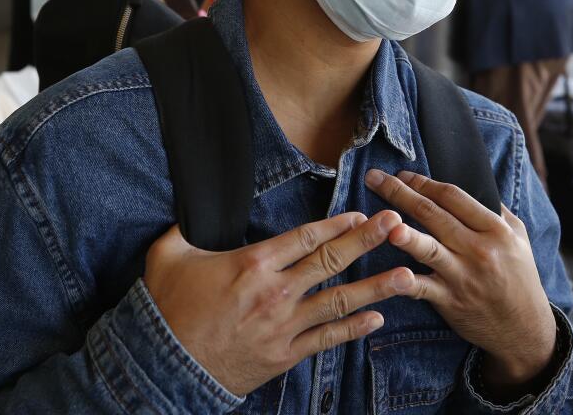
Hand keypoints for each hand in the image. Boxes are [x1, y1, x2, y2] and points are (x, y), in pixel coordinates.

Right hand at [143, 210, 411, 395]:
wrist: (164, 364)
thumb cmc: (166, 309)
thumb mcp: (168, 256)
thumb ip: (183, 228)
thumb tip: (187, 207)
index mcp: (252, 262)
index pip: (305, 237)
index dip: (336, 224)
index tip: (360, 214)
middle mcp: (275, 291)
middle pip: (330, 261)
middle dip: (366, 240)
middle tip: (396, 224)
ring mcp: (283, 325)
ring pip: (339, 301)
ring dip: (376, 287)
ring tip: (408, 275)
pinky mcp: (284, 353)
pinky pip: (327, 339)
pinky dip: (354, 329)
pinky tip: (378, 319)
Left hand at [365, 170, 556, 388]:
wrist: (524, 329)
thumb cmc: (519, 278)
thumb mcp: (519, 239)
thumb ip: (498, 212)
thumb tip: (477, 185)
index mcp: (495, 230)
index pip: (453, 197)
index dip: (424, 183)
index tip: (402, 174)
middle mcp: (478, 249)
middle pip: (433, 215)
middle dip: (400, 193)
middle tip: (374, 178)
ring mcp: (462, 276)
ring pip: (429, 249)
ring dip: (405, 235)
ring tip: (385, 223)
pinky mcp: (450, 300)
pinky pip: (423, 288)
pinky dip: (405, 281)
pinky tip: (388, 274)